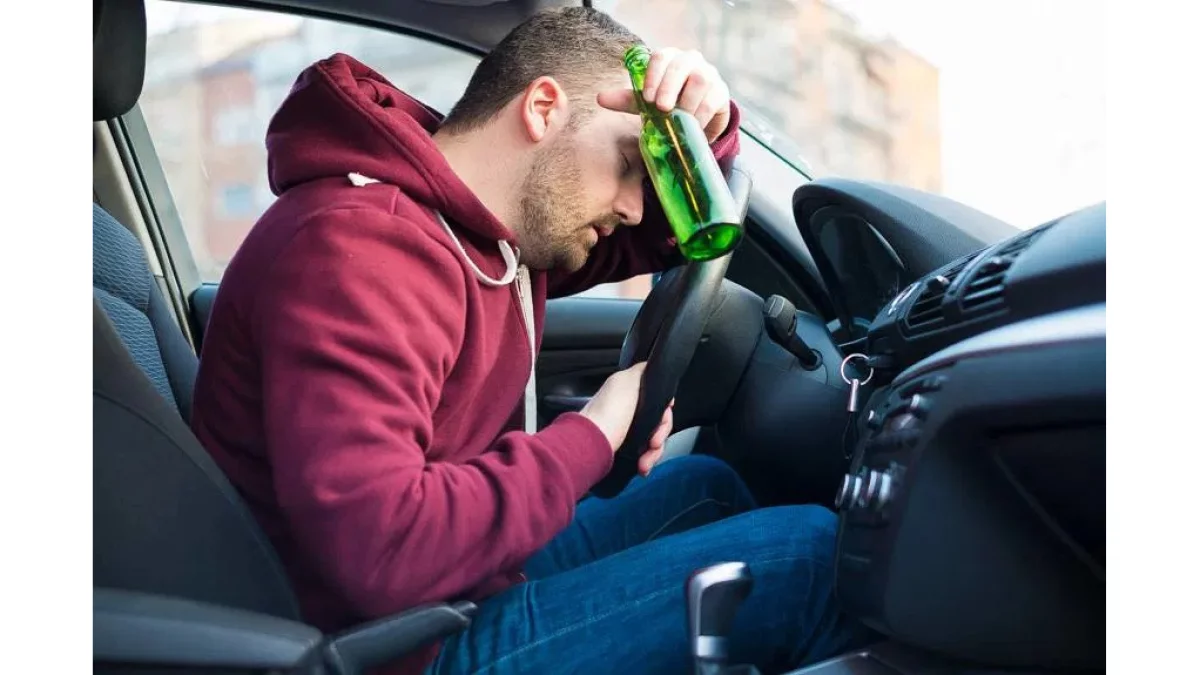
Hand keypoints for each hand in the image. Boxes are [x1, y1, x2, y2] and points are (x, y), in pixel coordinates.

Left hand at [579, 365, 674, 471]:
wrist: (593, 442)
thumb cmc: (608, 411)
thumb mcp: (627, 379)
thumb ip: (642, 369)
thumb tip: (652, 364)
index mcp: (629, 392)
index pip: (659, 399)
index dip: (665, 410)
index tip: (664, 416)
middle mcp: (630, 409)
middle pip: (660, 422)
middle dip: (661, 434)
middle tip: (655, 441)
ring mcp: (628, 429)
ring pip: (655, 439)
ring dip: (655, 451)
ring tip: (646, 460)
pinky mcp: (625, 446)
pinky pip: (646, 452)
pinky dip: (648, 458)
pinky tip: (644, 464)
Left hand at [597, 47, 731, 141]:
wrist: (695, 119)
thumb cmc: (668, 104)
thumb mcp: (646, 103)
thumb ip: (626, 99)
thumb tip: (600, 98)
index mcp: (669, 59)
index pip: (661, 57)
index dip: (653, 76)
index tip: (647, 98)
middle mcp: (690, 61)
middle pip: (682, 65)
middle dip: (670, 87)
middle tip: (662, 108)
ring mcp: (708, 74)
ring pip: (700, 80)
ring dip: (687, 102)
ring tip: (678, 120)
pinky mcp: (721, 92)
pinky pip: (713, 100)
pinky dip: (701, 114)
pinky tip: (693, 125)